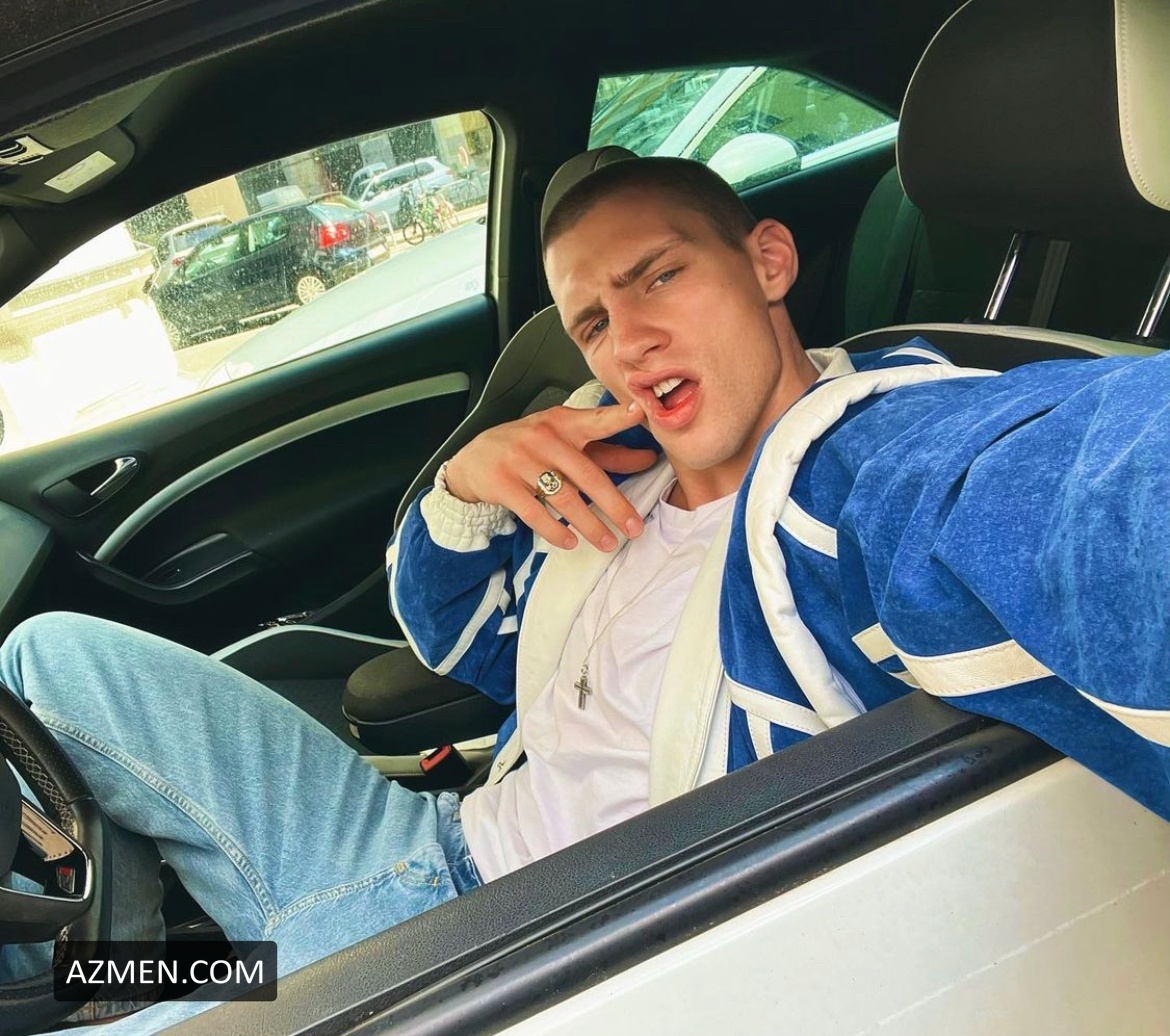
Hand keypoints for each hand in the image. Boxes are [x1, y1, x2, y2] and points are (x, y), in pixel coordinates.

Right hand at [444, 402, 657, 550]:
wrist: (474, 458)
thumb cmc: (530, 447)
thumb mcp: (566, 441)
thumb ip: (607, 451)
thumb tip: (648, 458)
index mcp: (563, 423)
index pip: (595, 420)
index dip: (617, 417)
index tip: (639, 413)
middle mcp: (543, 438)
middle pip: (586, 474)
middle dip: (614, 504)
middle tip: (634, 527)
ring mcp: (520, 460)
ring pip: (563, 497)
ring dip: (589, 525)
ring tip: (607, 542)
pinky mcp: (502, 484)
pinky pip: (534, 512)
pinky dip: (554, 530)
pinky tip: (570, 542)